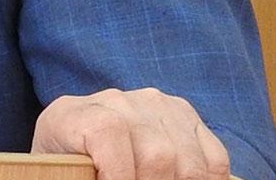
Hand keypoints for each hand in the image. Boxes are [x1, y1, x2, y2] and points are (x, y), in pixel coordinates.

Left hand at [31, 87, 230, 179]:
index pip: (108, 132)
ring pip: (188, 162)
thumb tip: (118, 175)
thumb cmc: (67, 166)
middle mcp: (116, 101)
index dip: (118, 174)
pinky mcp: (184, 114)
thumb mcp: (61, 172)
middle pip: (158, 154)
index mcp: (75, 115)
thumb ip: (81, 175)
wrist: (73, 141)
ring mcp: (154, 104)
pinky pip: (214, 157)